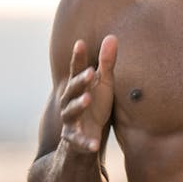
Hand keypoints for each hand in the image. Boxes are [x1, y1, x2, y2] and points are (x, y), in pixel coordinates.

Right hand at [59, 35, 116, 152]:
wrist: (84, 137)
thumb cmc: (95, 105)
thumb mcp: (103, 84)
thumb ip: (106, 63)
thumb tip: (112, 36)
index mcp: (78, 88)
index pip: (76, 70)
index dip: (78, 58)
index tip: (80, 42)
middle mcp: (70, 102)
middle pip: (73, 90)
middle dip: (80, 81)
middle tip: (89, 72)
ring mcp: (71, 121)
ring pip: (71, 112)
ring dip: (78, 106)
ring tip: (88, 100)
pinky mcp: (74, 139)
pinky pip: (80, 141)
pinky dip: (86, 142)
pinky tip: (94, 145)